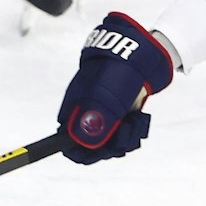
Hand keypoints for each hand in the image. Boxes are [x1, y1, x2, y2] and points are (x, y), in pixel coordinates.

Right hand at [58, 13, 173, 164]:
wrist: (139, 53)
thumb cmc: (117, 72)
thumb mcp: (105, 98)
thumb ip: (93, 123)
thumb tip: (81, 144)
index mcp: (75, 109)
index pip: (67, 142)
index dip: (82, 152)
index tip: (99, 151)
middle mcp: (86, 114)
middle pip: (91, 147)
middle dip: (108, 147)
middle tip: (122, 137)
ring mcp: (104, 114)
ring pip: (109, 141)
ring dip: (123, 140)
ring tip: (133, 125)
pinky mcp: (119, 113)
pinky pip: (122, 133)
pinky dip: (131, 131)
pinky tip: (137, 122)